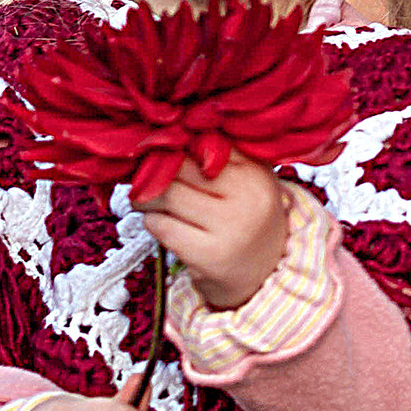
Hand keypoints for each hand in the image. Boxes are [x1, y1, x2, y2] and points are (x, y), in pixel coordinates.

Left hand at [139, 154, 290, 309]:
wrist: (263, 274)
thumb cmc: (246, 218)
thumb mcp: (248, 180)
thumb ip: (219, 154)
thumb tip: (167, 136)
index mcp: (256, 171)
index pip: (201, 142)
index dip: (175, 145)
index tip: (164, 152)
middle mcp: (247, 197)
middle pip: (179, 166)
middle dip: (155, 170)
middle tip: (147, 176)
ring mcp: (229, 227)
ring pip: (164, 194)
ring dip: (147, 197)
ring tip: (151, 201)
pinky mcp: (209, 255)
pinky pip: (160, 225)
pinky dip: (152, 222)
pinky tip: (164, 224)